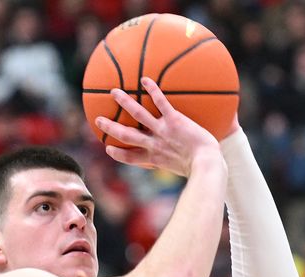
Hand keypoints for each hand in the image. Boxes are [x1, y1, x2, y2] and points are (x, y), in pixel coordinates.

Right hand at [95, 77, 219, 176]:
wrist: (206, 163)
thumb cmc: (201, 167)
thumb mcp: (186, 169)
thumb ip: (183, 162)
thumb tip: (189, 161)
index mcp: (154, 158)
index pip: (130, 158)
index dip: (118, 154)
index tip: (108, 149)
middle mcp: (153, 144)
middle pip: (126, 135)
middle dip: (110, 128)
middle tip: (98, 120)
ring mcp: (162, 131)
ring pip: (138, 115)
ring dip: (125, 103)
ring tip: (114, 92)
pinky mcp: (174, 120)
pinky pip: (161, 103)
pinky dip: (152, 91)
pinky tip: (144, 80)